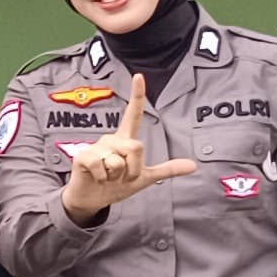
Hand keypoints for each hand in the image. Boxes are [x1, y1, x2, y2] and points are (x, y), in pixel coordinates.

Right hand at [58, 73, 196, 221]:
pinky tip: (96, 178)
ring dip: (116, 176)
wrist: (91, 200)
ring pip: (118, 161)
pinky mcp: (84, 156)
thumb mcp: (144, 178)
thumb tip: (193, 166)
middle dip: (133, 169)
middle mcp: (111, 140)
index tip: (139, 76)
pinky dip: (102, 178)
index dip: (137, 96)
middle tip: (121, 177)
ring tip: (106, 177)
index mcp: (126, 141)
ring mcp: (97, 147)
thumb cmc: (115, 186)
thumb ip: (167, 170)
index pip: (134, 115)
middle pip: (135, 147)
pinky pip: (102, 166)